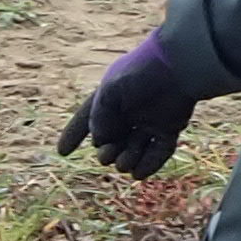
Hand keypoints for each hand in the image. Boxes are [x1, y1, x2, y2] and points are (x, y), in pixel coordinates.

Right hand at [53, 33, 196, 176]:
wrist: (178, 67)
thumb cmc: (140, 74)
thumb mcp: (108, 93)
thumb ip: (99, 118)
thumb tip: (100, 142)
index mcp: (109, 99)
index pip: (86, 119)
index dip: (74, 135)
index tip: (62, 152)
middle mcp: (127, 112)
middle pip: (111, 142)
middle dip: (106, 153)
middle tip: (108, 154)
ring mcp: (148, 122)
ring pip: (132, 152)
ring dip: (125, 162)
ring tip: (124, 161)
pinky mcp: (169, 130)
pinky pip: (157, 154)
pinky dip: (147, 166)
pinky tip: (138, 173)